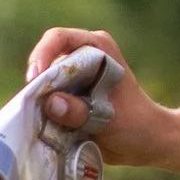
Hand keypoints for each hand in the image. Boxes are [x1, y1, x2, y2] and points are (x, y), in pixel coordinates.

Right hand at [26, 27, 173, 168]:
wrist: (147, 141)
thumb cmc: (136, 124)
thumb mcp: (109, 119)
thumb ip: (79, 111)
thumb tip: (50, 102)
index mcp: (97, 47)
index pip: (59, 39)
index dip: (42, 55)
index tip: (35, 79)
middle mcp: (82, 56)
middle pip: (46, 62)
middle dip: (37, 85)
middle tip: (31, 107)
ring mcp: (73, 76)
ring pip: (43, 83)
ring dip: (38, 101)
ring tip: (38, 120)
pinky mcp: (67, 95)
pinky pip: (46, 100)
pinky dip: (42, 112)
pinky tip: (44, 126)